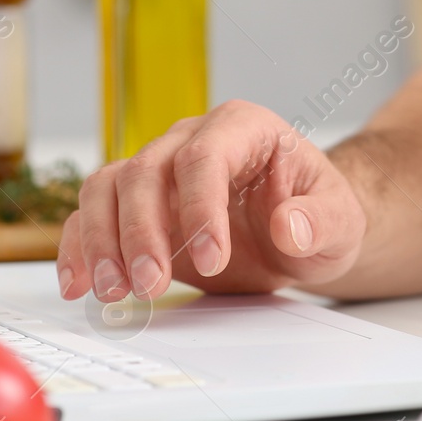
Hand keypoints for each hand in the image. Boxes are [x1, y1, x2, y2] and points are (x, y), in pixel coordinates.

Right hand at [57, 101, 366, 300]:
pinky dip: (81, 248)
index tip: (212, 258)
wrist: (300, 231)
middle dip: (142, 232)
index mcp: (244, 128)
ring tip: (115, 292)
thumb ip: (321, 221)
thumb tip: (290, 226)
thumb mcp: (341, 223)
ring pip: (108, 188)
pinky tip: (80, 285)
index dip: (200, 205)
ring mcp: (159, 171)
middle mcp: (191, 140)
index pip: (206, 155)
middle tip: (151, 286)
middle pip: (146, 171)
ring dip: (103, 241)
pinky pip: (93, 215)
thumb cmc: (318, 215)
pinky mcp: (137, 207)